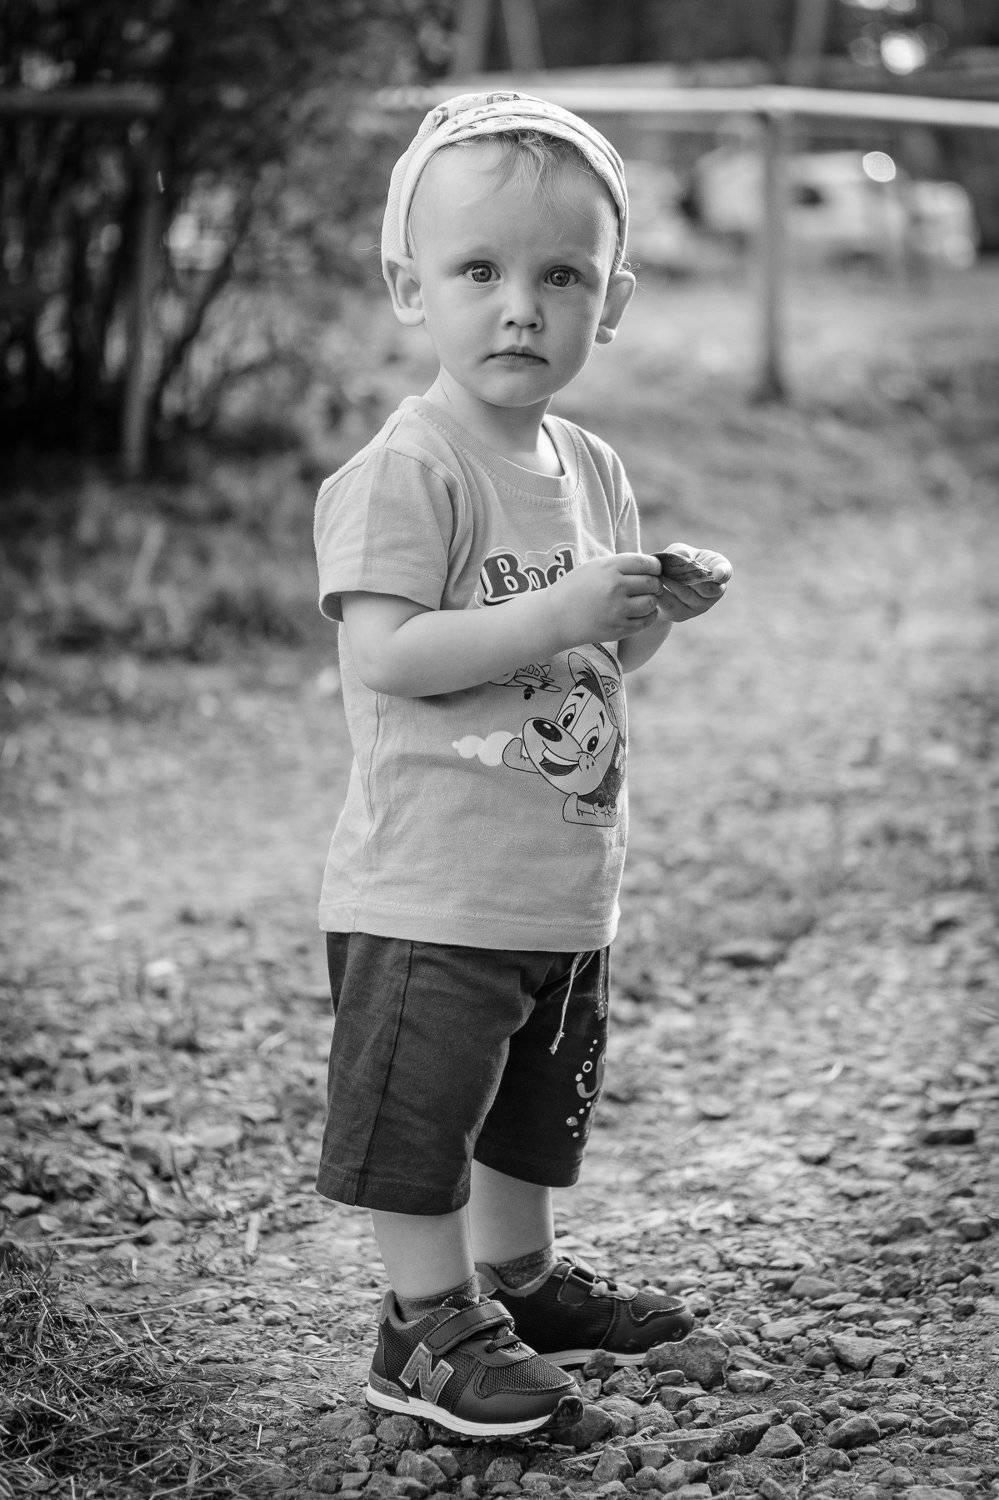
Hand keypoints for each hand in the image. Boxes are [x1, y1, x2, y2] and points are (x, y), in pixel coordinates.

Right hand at [547, 552, 661, 647]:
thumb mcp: (595, 567)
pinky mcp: (619, 629)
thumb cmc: (576, 589)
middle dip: (654, 584)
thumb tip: (652, 566)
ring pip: (651, 602)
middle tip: (648, 587)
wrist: (555, 617)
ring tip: (642, 600)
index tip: (653, 570)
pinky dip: (648, 616)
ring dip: (651, 601)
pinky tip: (639, 613)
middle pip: (652, 583)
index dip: (655, 567)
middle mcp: (615, 587)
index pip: (646, 563)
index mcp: (609, 568)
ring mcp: (617, 610)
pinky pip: (646, 621)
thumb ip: (621, 565)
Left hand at [654, 543, 731, 622]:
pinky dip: (662, 593)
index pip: (725, 572)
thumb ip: (683, 554)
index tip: (717, 573)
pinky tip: (654, 586)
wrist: (663, 581)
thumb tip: (681, 559)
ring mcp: (700, 607)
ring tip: (658, 574)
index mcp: (719, 570)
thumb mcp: (681, 551)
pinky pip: (671, 604)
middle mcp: (715, 591)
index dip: (722, 573)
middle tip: (671, 568)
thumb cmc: (678, 560)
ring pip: (686, 594)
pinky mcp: (682, 615)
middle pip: (705, 587)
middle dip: (688, 577)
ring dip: (671, 583)